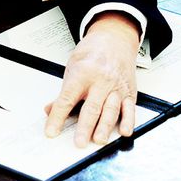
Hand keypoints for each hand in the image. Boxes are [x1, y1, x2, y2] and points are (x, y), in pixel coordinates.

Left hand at [43, 12, 140, 146]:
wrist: (114, 39)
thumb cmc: (92, 53)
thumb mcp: (72, 67)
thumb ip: (64, 92)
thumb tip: (50, 110)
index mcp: (82, 73)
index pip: (67, 99)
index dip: (58, 117)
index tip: (51, 131)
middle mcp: (100, 80)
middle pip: (91, 107)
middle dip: (85, 126)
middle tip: (79, 142)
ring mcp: (116, 87)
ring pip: (111, 109)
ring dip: (105, 127)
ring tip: (99, 139)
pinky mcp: (128, 92)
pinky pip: (129, 108)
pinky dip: (128, 121)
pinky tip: (124, 131)